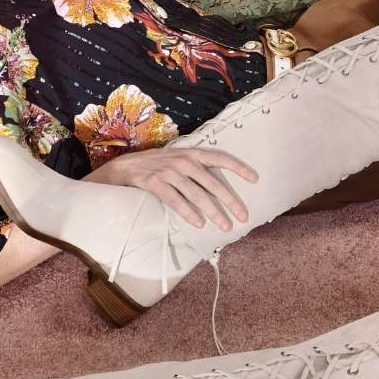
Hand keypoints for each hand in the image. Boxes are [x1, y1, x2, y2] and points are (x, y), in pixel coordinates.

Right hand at [88, 147, 257, 230]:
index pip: (220, 157)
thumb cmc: (155, 167)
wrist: (122, 168)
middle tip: (243, 217)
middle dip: (230, 200)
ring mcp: (168, 171)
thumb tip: (218, 188)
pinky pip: (175, 200)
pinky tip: (198, 223)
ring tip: (224, 225)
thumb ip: (196, 169)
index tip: (255, 179)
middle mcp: (183, 160)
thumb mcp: (177, 161)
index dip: (239, 167)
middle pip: (212, 182)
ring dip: (212, 211)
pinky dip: (187, 212)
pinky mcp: (153, 182)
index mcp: (191, 153)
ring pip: (196, 194)